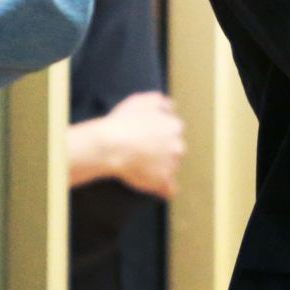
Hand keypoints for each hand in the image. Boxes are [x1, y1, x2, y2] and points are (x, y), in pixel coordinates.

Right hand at [69, 92, 186, 198]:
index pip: (174, 130)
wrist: (111, 145)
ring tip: (144, 166)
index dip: (161, 133)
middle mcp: (178, 146)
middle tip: (145, 151)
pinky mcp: (163, 181)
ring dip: (162, 167)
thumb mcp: (142, 100)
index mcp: (175, 126)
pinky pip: (170, 189)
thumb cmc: (123, 122)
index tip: (149, 136)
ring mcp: (171, 165)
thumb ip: (161, 101)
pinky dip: (165, 189)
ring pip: (171, 167)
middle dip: (164, 150)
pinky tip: (160, 189)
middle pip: (175, 149)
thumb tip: (171, 106)